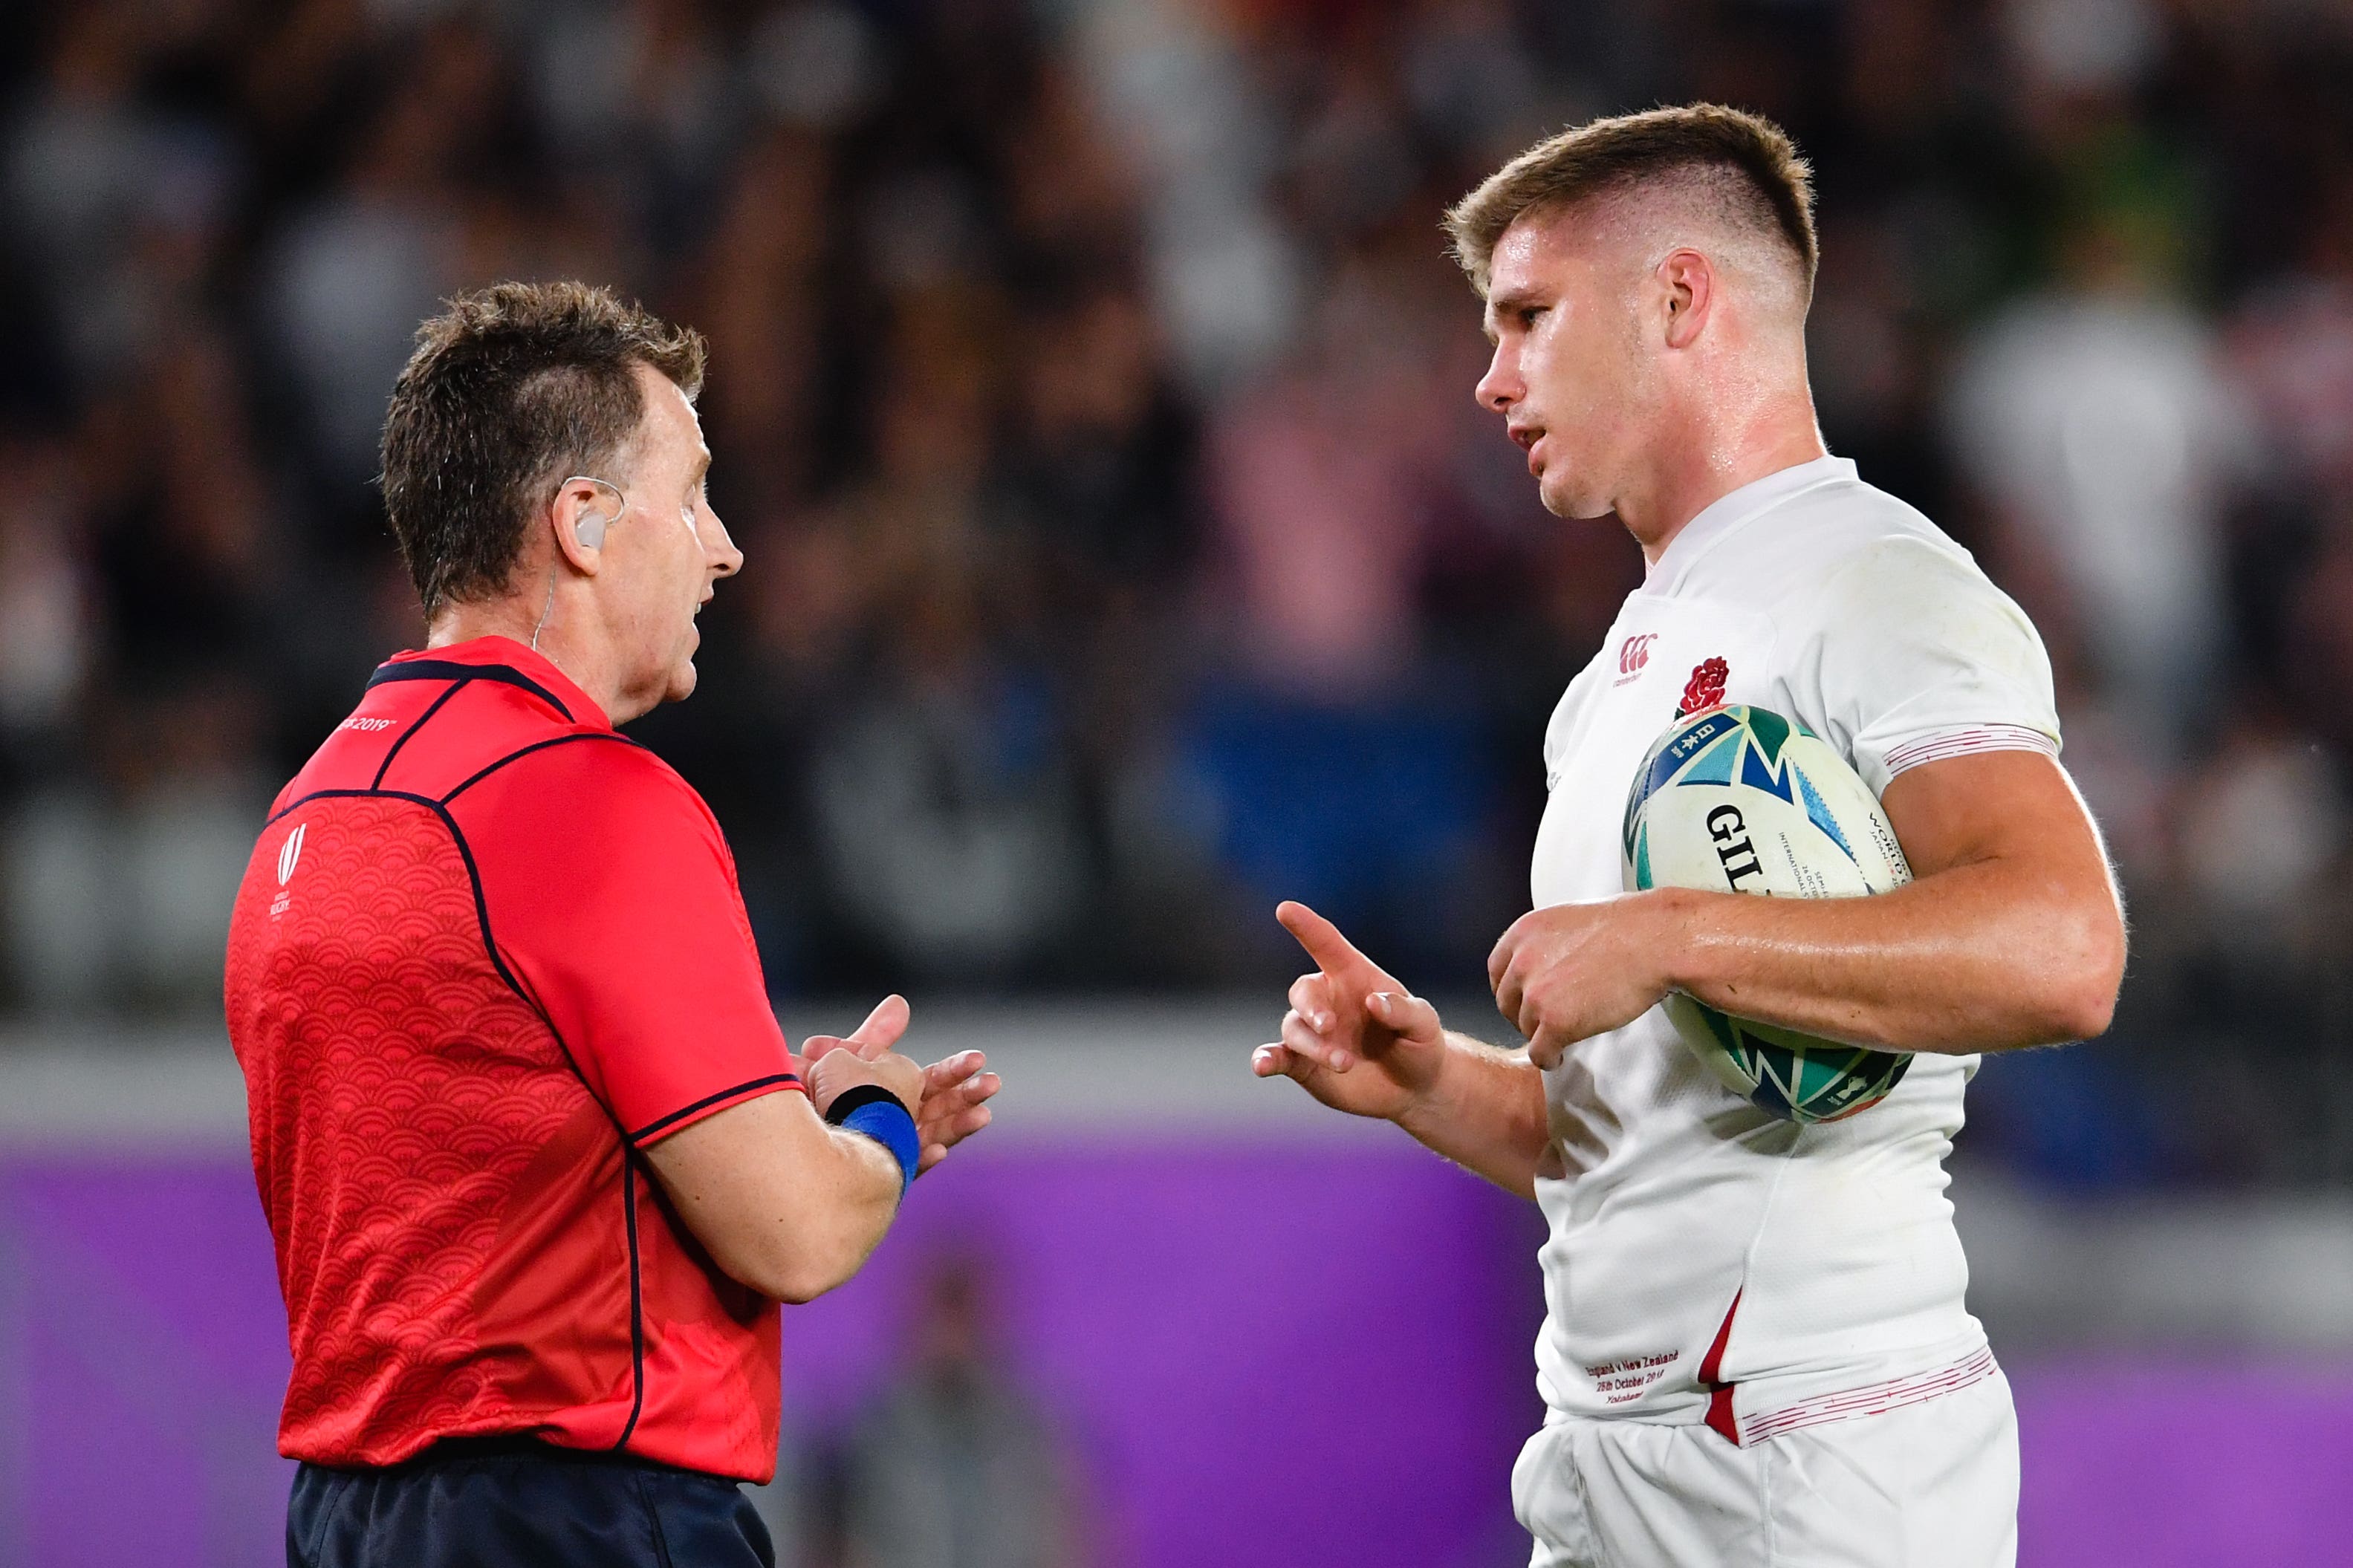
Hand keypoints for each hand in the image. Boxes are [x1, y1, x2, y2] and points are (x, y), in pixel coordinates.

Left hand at [800, 995, 999, 1173]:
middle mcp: (904, 1125)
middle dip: (970, 1095)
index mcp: (902, 1097)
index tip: (978, 1058)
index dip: (957, 1070)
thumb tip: (901, 1002)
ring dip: (960, 1126)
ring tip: (983, 1115)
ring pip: (933, 1139)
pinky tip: (937, 1151)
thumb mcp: (848, 1063)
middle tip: (993, 1083)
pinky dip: (922, 1159)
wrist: (790, 1138)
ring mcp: (894, 1151)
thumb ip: (875, 1038)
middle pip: (944, 1110)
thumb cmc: (821, 1098)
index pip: (937, 1082)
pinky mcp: (880, 1176)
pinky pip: (903, 1169)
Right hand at [1252, 901, 1447, 1121]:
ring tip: (1345, 1064)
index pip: (1326, 944)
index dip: (1306, 926)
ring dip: (1314, 1046)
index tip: (1285, 909)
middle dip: (1312, 1008)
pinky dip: (1266, 1059)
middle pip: (1303, 992)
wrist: (1413, 1088)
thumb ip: (1403, 1011)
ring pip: (1295, 1029)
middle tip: (1329, 1027)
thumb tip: (1373, 1002)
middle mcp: (1327, 1000)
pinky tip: (1261, 1066)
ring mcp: (1313, 1032)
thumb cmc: (1419, 1044)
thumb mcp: (1423, 1024)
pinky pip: (1278, 1057)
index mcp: (1353, 976)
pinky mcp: (1303, 1063)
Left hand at [1487, 895, 1678, 1067]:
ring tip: (1562, 1036)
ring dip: (1542, 1036)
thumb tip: (1540, 965)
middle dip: (1525, 1015)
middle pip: (1507, 1003)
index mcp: (1523, 933)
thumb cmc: (1626, 928)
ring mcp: (1537, 993)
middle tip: (1546, 1022)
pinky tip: (1560, 1056)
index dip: (1512, 991)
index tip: (1524, 1001)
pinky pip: (1539, 1052)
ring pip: (1525, 1029)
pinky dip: (1549, 1058)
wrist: (1654, 940)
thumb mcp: (1567, 921)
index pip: (1498, 972)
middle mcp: (1523, 961)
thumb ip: (1545, 944)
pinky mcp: (1556, 1022)